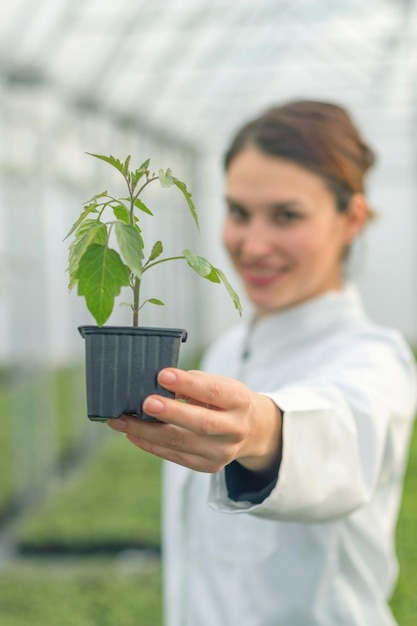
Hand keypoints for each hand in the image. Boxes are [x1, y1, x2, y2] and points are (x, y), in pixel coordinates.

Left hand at [107, 368, 281, 475]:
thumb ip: (194, 383)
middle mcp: (235, 430)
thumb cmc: (226, 400)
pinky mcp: (207, 466)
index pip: (214, 392)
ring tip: (121, 419)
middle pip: (201, 423)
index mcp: (240, 402)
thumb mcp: (220, 384)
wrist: (250, 430)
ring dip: (146, 431)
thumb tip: (159, 384)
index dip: (189, 384)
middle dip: (170, 412)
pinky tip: (131, 432)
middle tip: (145, 402)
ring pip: (180, 443)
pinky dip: (149, 444)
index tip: (163, 374)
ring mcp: (222, 453)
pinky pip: (173, 456)